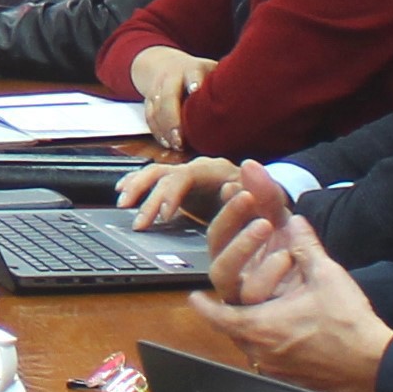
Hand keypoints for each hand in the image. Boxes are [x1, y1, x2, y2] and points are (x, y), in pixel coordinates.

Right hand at [118, 153, 262, 226]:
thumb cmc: (267, 205)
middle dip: (148, 198)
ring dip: (136, 188)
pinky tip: (122, 191)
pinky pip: (152, 178)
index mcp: (216, 170)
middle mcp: (198, 169)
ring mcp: (187, 176)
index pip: (185, 175)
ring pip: (154, 173)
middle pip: (165, 174)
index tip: (164, 215)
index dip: (171, 193)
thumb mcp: (270, 202)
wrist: (265, 204)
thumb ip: (262, 192)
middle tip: (140, 223)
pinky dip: (135, 182)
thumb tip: (240, 180)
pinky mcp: (180, 187)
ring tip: (123, 206)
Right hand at [126, 47, 214, 147]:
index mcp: (192, 68)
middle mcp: (172, 77)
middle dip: (173, 119)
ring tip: (176, 145)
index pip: (192, 74)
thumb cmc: (197, 74)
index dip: (195, 82)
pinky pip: (149, 117)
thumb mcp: (211, 71)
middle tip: (181, 139)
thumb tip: (256, 105)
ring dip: (164, 129)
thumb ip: (224, 86)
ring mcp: (158, 88)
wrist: (163, 64)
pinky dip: (156, 131)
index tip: (197, 90)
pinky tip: (167, 143)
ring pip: (156, 109)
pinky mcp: (148, 100)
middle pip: (168, 96)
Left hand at [181, 210, 392, 391]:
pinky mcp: (290, 378)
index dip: (204, 306)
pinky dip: (268, 344)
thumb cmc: (348, 324)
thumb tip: (295, 222)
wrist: (373, 367)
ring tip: (255, 313)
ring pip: (251, 346)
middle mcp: (260, 352)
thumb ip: (305, 246)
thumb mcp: (325, 276)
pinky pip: (268, 360)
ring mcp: (274, 369)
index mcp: (259, 325)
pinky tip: (283, 333)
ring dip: (250, 328)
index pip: (217, 315)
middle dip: (228, 313)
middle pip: (232, 331)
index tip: (194, 298)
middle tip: (223, 302)